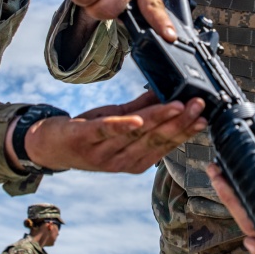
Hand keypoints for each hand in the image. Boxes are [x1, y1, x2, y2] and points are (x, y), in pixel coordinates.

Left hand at [7, 92, 206, 173]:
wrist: (50, 146)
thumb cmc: (90, 133)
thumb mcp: (120, 121)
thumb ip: (144, 109)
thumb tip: (170, 92)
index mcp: (136, 160)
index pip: (166, 144)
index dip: (186, 130)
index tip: (204, 115)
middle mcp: (123, 161)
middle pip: (156, 139)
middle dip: (180, 121)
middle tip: (198, 105)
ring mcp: (104, 153)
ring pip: (137, 134)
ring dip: (160, 119)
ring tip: (179, 105)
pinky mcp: (85, 140)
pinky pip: (106, 132)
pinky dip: (122, 126)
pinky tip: (136, 119)